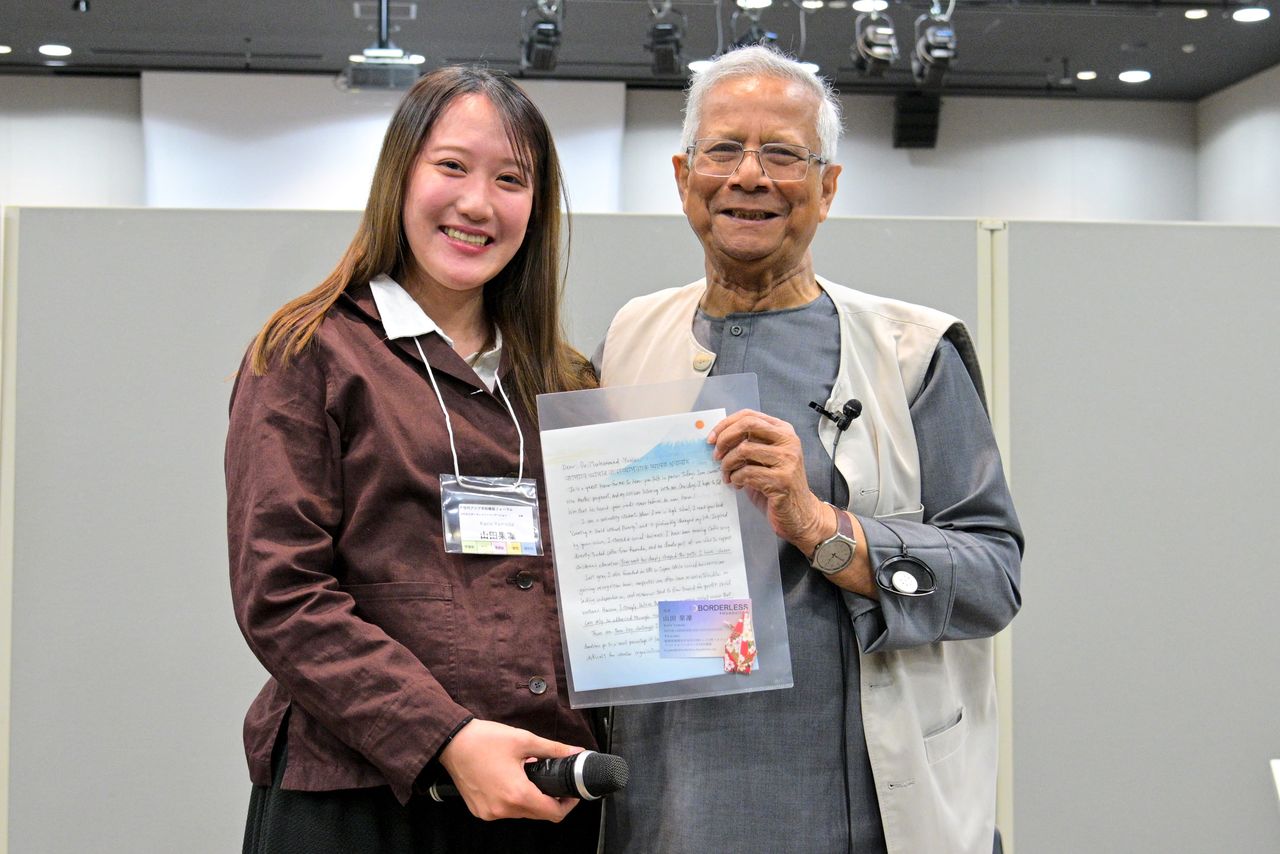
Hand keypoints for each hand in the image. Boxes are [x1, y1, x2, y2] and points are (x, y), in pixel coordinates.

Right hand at [438, 719, 581, 821]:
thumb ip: (552, 749)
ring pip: (521, 813)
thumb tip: (573, 752)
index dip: (567, 804)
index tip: (569, 793)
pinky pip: (505, 811)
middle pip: (538, 814)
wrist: (451, 742)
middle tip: (551, 781)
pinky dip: (512, 799)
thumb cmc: (482, 740)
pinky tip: (510, 781)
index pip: (553, 813)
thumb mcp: (523, 740)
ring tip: (528, 776)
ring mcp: (490, 812)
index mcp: (517, 794)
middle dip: (549, 800)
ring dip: (530, 799)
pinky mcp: (480, 810)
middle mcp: (503, 809)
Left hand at [709, 409, 876, 596]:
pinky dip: (736, 479)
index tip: (711, 440)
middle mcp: (788, 441)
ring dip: (728, 465)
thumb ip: (748, 445)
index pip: (749, 415)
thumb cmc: (776, 486)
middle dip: (725, 439)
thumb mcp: (763, 459)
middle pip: (747, 426)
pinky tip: (738, 485)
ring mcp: (788, 460)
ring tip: (727, 476)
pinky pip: (747, 473)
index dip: (726, 425)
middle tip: (716, 456)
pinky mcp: (782, 480)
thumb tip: (716, 438)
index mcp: (783, 431)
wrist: (800, 514)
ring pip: (744, 450)